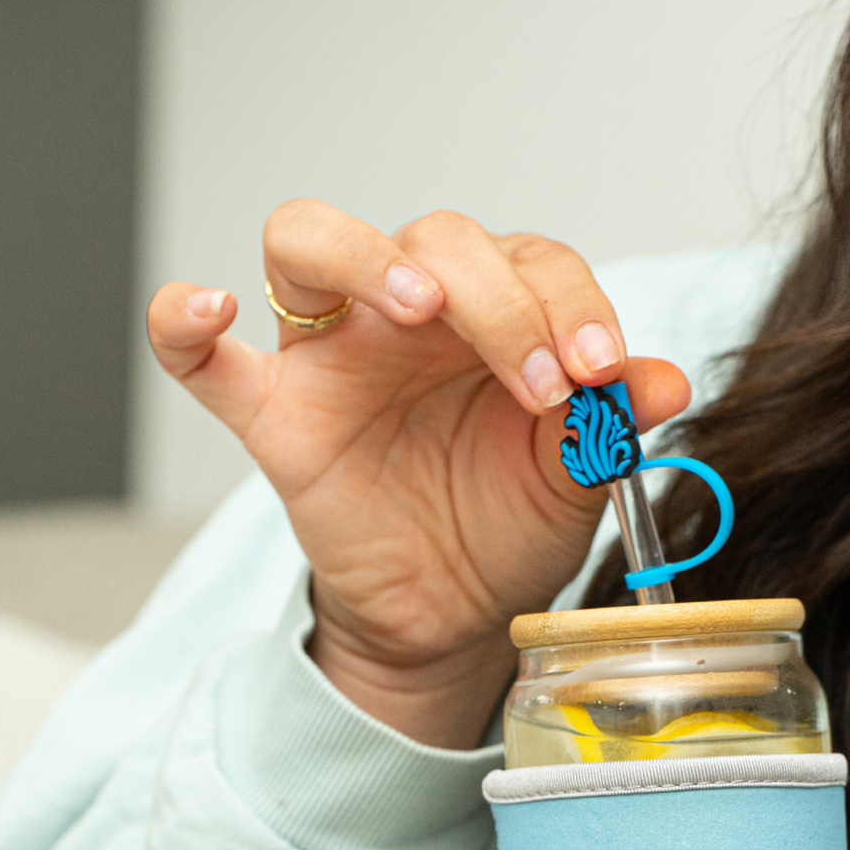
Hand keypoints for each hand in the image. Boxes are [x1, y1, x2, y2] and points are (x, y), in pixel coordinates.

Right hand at [146, 201, 688, 745]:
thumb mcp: (575, 478)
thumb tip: (665, 381)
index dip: (571, 306)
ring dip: (367, 260)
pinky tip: (207, 309)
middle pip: (433, 238)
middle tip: (541, 383)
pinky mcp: (274, 415)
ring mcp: (334, 356)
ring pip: (312, 243)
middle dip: (498, 300)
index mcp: (496, 317)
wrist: (453, 610)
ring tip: (419, 309)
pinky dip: (184, 321)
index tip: (603, 374)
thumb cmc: (509, 525)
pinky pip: (200, 356)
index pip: (531, 263)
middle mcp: (411, 316)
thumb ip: (611, 424)